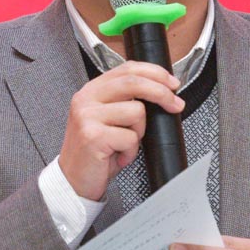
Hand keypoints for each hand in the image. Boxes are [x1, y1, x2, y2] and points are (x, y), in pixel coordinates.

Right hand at [58, 61, 183, 200]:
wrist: (73, 181)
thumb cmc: (96, 152)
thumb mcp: (109, 120)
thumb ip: (126, 101)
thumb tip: (162, 92)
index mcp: (92, 90)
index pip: (127, 68)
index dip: (154, 72)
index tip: (172, 84)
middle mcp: (86, 99)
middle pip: (133, 82)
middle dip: (161, 92)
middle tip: (176, 105)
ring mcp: (87, 116)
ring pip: (136, 111)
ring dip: (140, 132)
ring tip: (126, 144)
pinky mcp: (93, 135)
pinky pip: (130, 137)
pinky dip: (131, 151)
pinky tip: (119, 156)